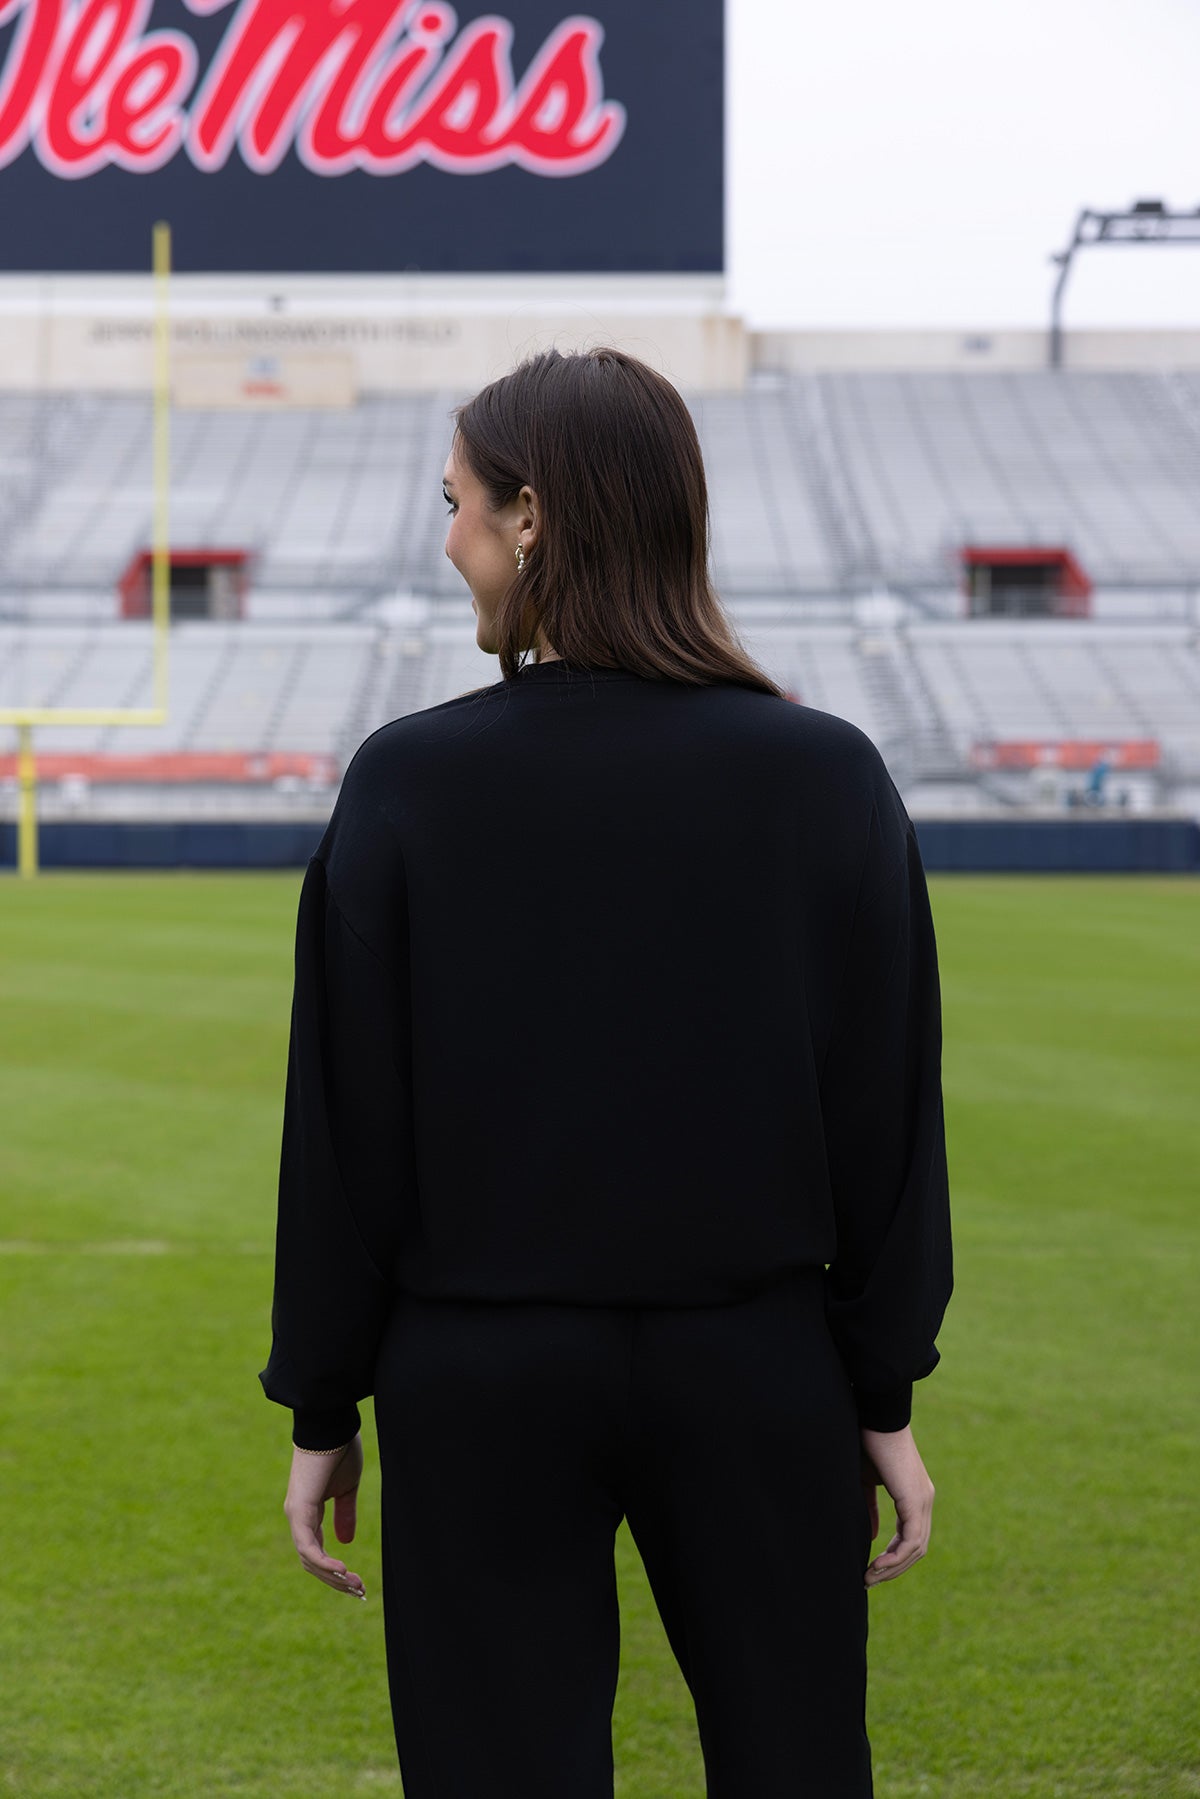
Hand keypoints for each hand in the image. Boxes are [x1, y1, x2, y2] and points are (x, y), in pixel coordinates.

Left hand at [283, 1433, 366, 1598]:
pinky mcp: (299, 1510)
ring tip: (356, 1584)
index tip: (357, 1581)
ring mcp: (296, 1515)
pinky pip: (308, 1547)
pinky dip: (324, 1562)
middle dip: (336, 1581)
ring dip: (333, 1576)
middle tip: (360, 1591)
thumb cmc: (339, 1450)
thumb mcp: (347, 1488)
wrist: (331, 1425)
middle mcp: (297, 1517)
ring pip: (309, 1559)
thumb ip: (345, 1514)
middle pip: (311, 1562)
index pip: (316, 1552)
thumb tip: (346, 1542)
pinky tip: (342, 1570)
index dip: (335, 1570)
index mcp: (308, 1512)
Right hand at [860, 1423, 934, 1587]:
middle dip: (892, 1569)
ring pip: (916, 1548)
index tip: (871, 1570)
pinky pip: (911, 1539)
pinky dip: (895, 1556)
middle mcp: (925, 1500)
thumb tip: (872, 1537)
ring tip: (869, 1576)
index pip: (911, 1537)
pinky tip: (876, 1565)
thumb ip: (870, 1509)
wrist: (875, 1416)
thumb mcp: (865, 1482)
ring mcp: (923, 1500)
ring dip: (892, 1568)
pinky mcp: (915, 1500)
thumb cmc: (867, 1442)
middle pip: (916, 1549)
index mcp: (915, 1495)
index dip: (893, 1558)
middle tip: (868, 1581)